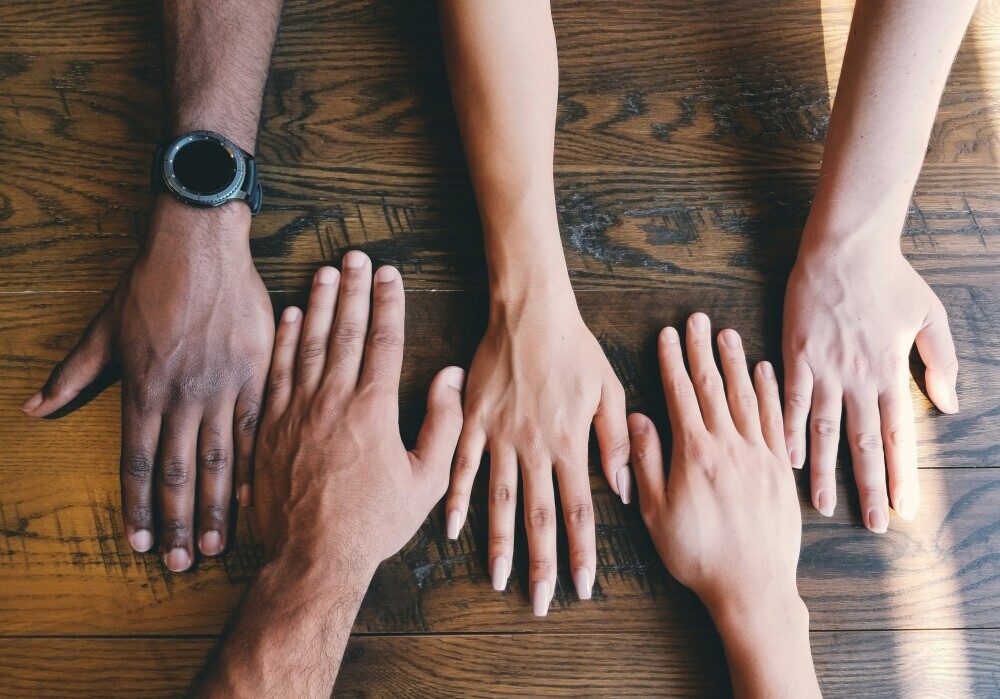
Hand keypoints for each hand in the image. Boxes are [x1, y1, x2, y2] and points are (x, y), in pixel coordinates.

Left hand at [22, 197, 273, 569]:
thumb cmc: (150, 284)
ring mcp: (222, 387)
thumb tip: (33, 409)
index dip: (137, 508)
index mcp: (143, 389)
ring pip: (219, 460)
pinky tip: (253, 497)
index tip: (138, 544)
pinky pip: (257, 429)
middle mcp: (182, 396)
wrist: (200, 247)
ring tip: (213, 544)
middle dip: (175, 523)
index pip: (137, 463)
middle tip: (179, 563)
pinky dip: (254, 465)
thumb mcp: (103, 329)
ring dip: (213, 507)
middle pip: (177, 473)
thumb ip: (74, 373)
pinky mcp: (256, 374)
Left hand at [253, 253, 464, 572]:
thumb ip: (443, 424)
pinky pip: (277, 371)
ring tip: (326, 271)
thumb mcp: (426, 481)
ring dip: (319, 303)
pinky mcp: (269, 426)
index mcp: (373, 409)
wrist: (312, 557)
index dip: (388, 302)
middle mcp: (332, 400)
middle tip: (357, 256)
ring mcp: (296, 410)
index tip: (391, 274)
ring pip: (308, 343)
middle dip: (353, 289)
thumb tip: (449, 376)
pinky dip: (284, 340)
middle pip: (344, 330)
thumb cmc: (373, 523)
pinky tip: (291, 315)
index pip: (383, 341)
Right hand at [444, 285, 629, 614]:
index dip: (582, 552)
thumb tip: (624, 489)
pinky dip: (457, 499)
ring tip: (498, 579)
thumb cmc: (575, 348)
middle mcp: (535, 447)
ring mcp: (500, 436)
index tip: (583, 587)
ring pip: (500, 501)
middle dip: (542, 564)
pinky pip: (463, 467)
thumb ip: (615, 441)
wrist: (530, 311)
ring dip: (499, 544)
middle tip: (541, 602)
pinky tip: (452, 529)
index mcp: (570, 443)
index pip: (580, 510)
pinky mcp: (473, 420)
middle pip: (539, 517)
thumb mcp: (609, 390)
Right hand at [629, 312, 817, 698]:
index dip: (672, 361)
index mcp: (695, 453)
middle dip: (702, 350)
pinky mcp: (780, 470)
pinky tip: (765, 372)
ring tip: (728, 334)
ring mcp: (759, 455)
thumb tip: (637, 419)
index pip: (681, 394)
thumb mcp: (655, 512)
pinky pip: (776, 420)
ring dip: (735, 362)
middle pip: (713, 386)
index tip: (668, 334)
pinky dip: (770, 392)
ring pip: (746, 396)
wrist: (752, 587)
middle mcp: (729, 445)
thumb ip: (646, 462)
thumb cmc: (697, 555)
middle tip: (698, 319)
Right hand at [782, 245, 958, 530]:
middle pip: (863, 443)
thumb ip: (940, 362)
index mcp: (890, 372)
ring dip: (824, 471)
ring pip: (825, 430)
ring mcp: (824, 368)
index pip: (897, 435)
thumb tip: (950, 405)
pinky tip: (787, 458)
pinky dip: (789, 430)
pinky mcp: (796, 355)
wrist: (845, 248)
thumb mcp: (930, 316)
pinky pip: (791, 401)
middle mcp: (858, 378)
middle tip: (872, 525)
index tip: (905, 509)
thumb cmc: (890, 278)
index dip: (901, 475)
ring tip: (822, 506)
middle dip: (869, 487)